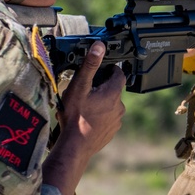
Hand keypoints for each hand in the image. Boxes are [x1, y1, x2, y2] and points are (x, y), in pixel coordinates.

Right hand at [42, 41, 124, 194]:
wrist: (75, 147)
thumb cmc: (75, 117)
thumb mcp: (80, 86)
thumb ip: (90, 65)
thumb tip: (99, 47)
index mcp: (113, 93)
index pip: (118, 74)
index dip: (109, 69)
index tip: (99, 70)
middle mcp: (119, 106)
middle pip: (113, 89)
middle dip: (102, 87)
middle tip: (86, 89)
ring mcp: (116, 121)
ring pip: (111, 105)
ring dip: (101, 103)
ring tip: (84, 106)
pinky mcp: (112, 132)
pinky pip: (108, 119)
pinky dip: (100, 117)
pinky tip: (87, 119)